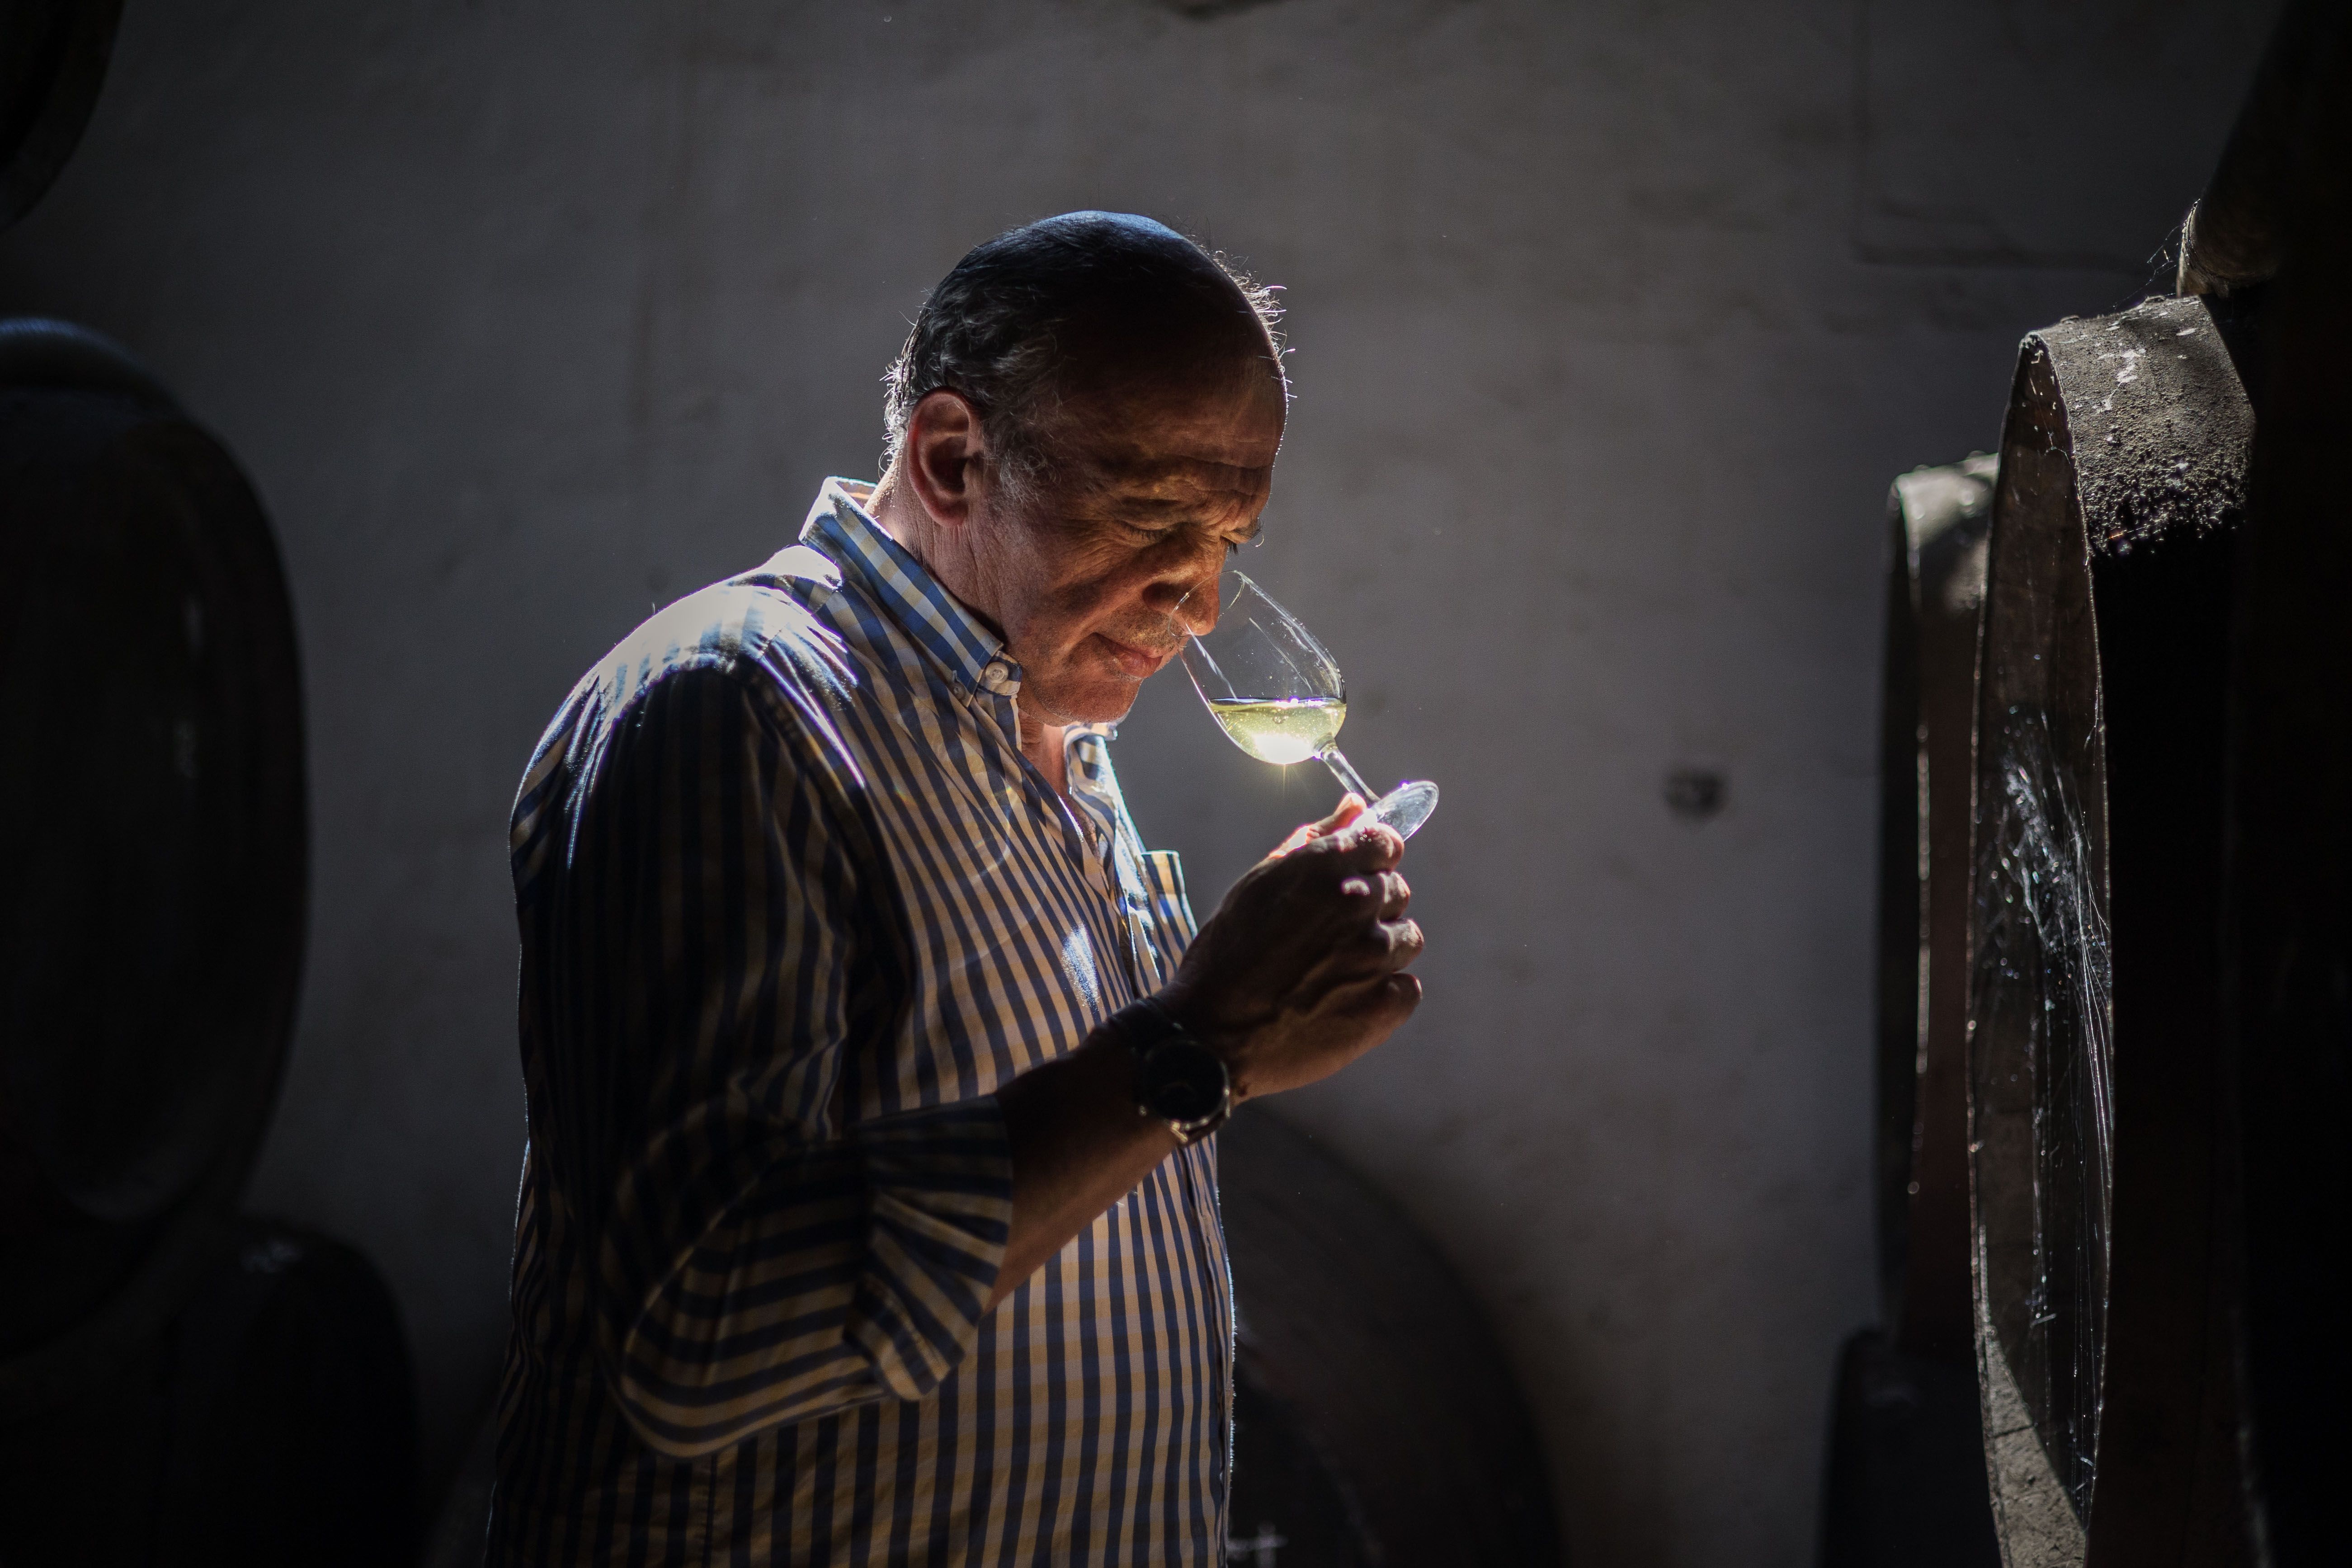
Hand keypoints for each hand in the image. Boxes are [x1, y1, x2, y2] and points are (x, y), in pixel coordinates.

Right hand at [1158, 797, 1423, 1100]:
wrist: (1210, 1037)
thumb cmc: (1226, 957)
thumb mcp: (1257, 885)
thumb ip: (1312, 840)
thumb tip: (1355, 806)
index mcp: (1326, 868)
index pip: (1386, 844)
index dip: (1370, 863)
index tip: (1352, 882)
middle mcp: (1358, 905)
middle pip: (1397, 892)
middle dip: (1369, 910)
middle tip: (1325, 939)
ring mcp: (1375, 958)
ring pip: (1406, 940)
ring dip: (1379, 952)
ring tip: (1332, 974)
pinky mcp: (1384, 1006)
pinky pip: (1407, 988)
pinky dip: (1383, 996)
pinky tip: (1343, 1002)